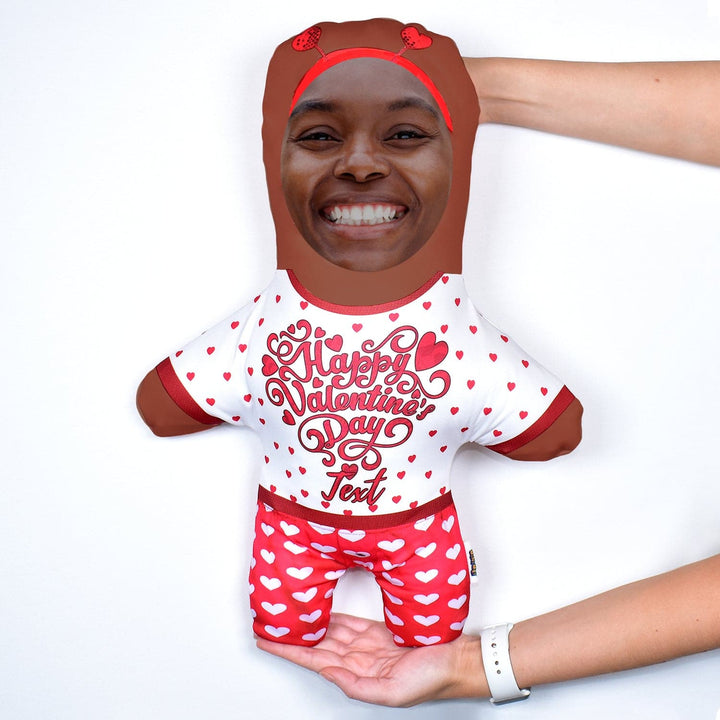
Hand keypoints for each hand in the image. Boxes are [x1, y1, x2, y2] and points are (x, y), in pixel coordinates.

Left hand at [256, 613, 485, 706]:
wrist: (455, 658)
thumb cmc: (432, 678)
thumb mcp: (393, 693)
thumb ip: (358, 686)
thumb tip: (329, 672)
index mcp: (358, 676)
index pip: (315, 661)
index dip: (290, 651)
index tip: (268, 641)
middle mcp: (358, 660)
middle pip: (316, 645)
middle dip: (293, 636)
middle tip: (269, 622)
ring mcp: (366, 645)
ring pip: (328, 632)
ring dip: (307, 625)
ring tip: (286, 616)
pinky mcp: (377, 631)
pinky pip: (347, 623)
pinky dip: (329, 618)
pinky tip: (316, 612)